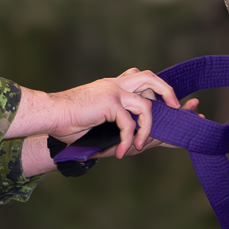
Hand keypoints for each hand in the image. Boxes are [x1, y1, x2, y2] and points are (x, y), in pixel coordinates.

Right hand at [45, 68, 180, 158]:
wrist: (50, 114)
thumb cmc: (68, 120)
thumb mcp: (97, 118)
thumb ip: (114, 120)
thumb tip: (132, 137)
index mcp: (113, 85)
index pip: (142, 80)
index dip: (161, 90)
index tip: (178, 103)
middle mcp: (115, 84)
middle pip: (150, 77)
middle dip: (167, 92)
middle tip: (176, 109)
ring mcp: (113, 91)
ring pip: (145, 105)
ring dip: (147, 129)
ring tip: (140, 146)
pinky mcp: (109, 102)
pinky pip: (128, 124)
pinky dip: (128, 140)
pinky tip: (122, 151)